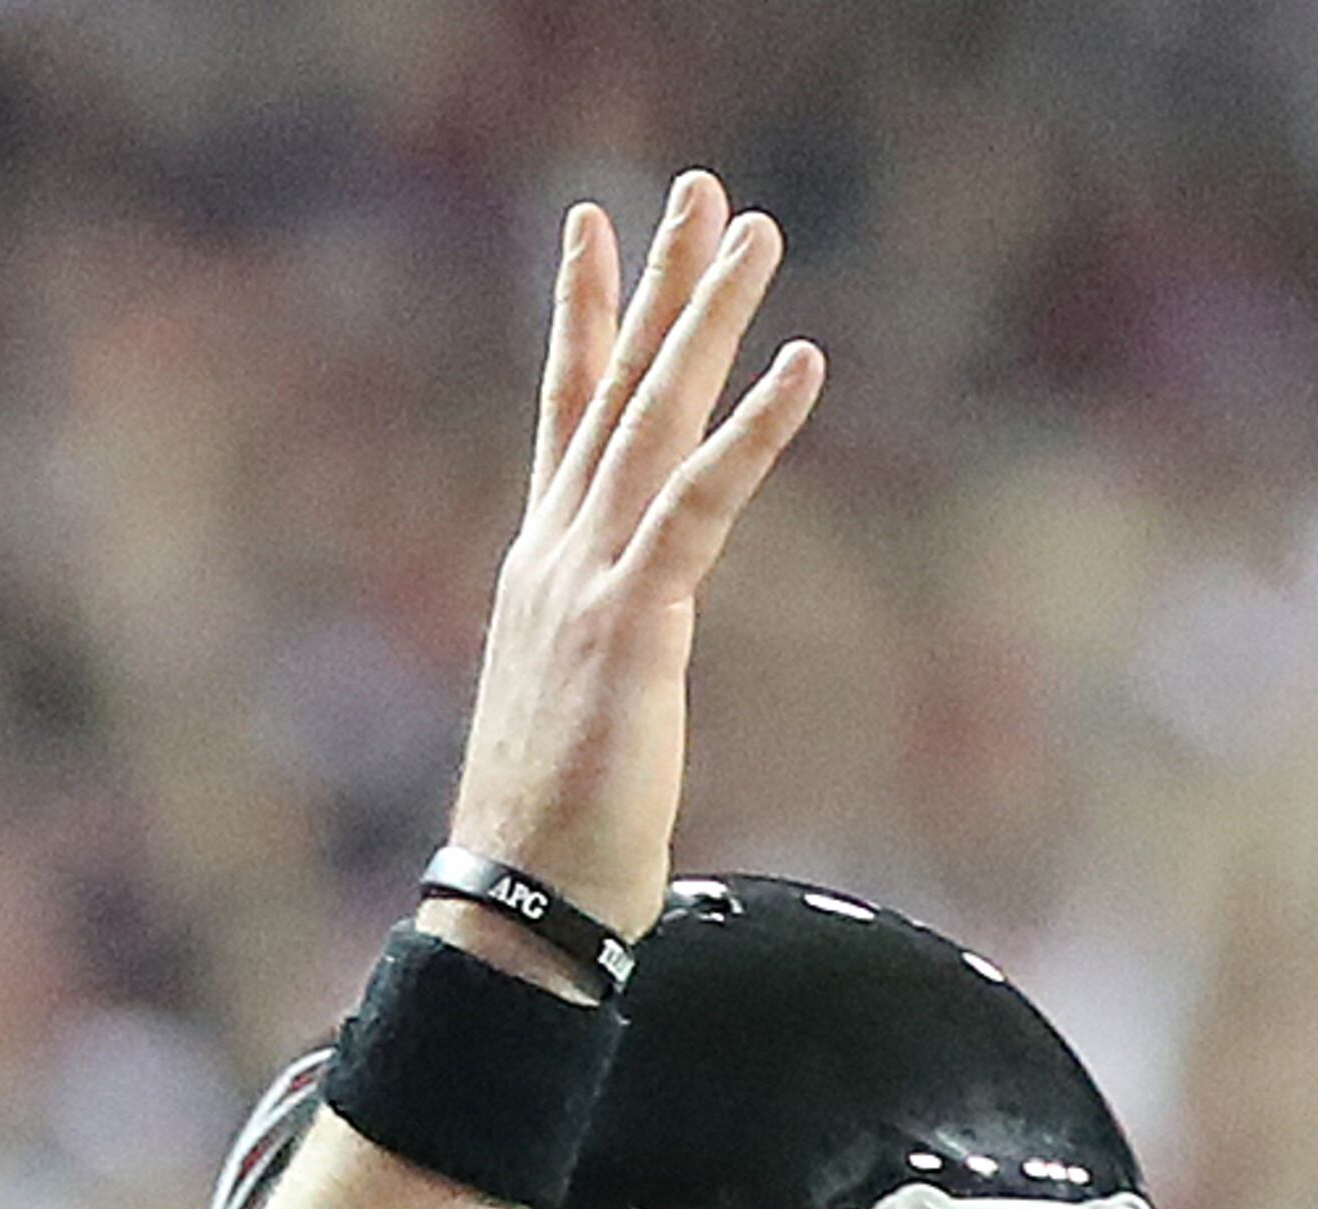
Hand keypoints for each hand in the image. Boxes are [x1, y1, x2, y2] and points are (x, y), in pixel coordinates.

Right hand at [444, 177, 825, 956]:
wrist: (518, 907)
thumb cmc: (552, 845)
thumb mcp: (579, 723)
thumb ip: (600, 664)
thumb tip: (623, 671)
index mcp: (541, 576)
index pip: (565, 421)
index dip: (582, 319)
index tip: (592, 231)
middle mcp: (554, 556)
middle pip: (612, 390)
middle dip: (657, 284)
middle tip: (699, 193)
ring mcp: (585, 582)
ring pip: (653, 418)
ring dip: (707, 319)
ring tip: (754, 234)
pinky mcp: (630, 624)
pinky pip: (698, 500)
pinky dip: (753, 429)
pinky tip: (800, 363)